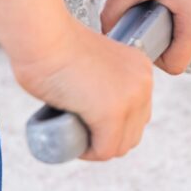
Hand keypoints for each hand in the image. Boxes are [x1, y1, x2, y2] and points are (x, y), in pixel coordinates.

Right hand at [12, 18, 152, 160]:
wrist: (46, 37)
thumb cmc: (58, 47)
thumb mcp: (97, 63)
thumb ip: (105, 78)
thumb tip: (95, 102)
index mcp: (141, 68)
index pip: (139, 113)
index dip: (115, 125)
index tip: (90, 121)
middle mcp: (144, 81)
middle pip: (133, 131)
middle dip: (108, 139)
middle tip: (80, 130)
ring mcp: (131, 97)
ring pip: (121, 145)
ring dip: (99, 147)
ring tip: (76, 135)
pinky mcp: (112, 112)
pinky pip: (105, 149)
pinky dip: (90, 153)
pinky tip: (76, 143)